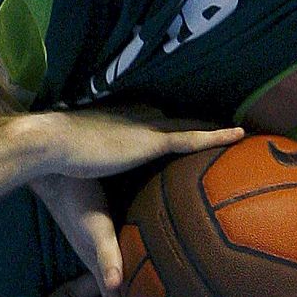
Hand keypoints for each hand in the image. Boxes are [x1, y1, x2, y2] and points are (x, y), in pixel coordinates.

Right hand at [30, 173, 150, 296]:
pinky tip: (150, 266)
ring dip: (142, 296)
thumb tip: (115, 284)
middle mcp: (103, 263)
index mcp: (102, 269)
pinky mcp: (103, 233)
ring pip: (127, 280)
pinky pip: (126, 258)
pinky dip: (137, 269)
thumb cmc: (75, 197)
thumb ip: (106, 254)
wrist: (52, 172)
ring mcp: (102, 249)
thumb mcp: (94, 229)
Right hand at [36, 108, 242, 179]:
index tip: (200, 123)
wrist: (52, 145)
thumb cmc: (60, 158)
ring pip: (192, 126)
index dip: (182, 122)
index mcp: (126, 122)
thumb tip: (104, 177)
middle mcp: (141, 119)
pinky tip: (239, 134)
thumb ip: (101, 162)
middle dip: (204, 121)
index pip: (161, 121)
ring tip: (245, 130)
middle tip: (233, 125)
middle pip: (181, 120)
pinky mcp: (150, 142)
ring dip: (216, 127)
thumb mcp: (86, 156)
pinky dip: (215, 136)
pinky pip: (191, 138)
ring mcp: (148, 128)